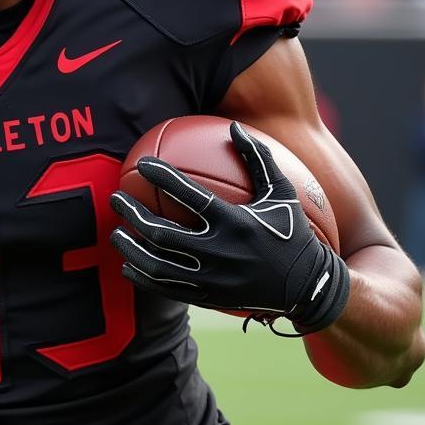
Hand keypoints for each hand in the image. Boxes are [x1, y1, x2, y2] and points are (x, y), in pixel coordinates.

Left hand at [110, 122, 348, 331]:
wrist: (309, 287)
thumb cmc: (292, 232)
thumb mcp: (282, 193)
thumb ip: (258, 158)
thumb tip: (232, 125)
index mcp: (235, 223)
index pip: (190, 196)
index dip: (163, 177)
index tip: (143, 164)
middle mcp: (220, 252)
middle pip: (163, 233)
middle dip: (133, 214)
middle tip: (116, 198)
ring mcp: (212, 279)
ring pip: (158, 265)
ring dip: (132, 249)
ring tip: (116, 233)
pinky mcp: (208, 298)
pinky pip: (167, 289)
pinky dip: (144, 277)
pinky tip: (128, 266)